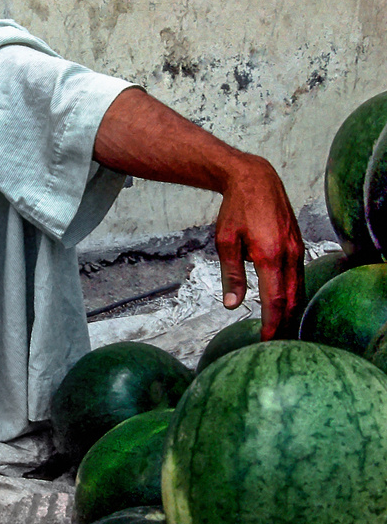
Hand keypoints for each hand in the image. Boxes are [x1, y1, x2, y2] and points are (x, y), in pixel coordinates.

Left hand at [94, 88, 304, 338]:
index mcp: (268, 255)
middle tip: (274, 343)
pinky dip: (292, 293)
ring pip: (298, 288)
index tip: (266, 341)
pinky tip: (284, 304)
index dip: (272, 323)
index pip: (275, 300)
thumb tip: (232, 305)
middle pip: (291, 299)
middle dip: (284, 323)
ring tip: (279, 329)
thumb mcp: (225, 242)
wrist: (255, 180)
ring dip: (290, 310)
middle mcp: (288, 253)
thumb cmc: (235, 210)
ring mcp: (296, 248)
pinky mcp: (297, 244)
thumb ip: (231, 275)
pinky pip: (299, 275)